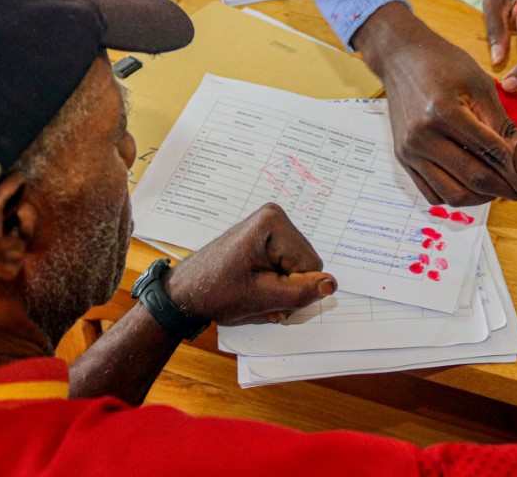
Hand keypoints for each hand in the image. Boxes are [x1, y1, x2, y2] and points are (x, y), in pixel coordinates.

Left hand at [165, 203, 336, 324]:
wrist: (186, 291)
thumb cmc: (213, 291)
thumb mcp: (260, 298)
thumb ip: (299, 293)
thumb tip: (331, 285)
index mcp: (272, 223)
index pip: (311, 266)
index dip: (293, 289)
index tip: (264, 294)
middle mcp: (275, 218)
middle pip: (307, 265)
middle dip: (288, 289)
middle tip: (258, 297)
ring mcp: (271, 227)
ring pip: (299, 269)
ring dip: (281, 289)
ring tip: (253, 291)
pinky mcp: (267, 238)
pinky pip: (288, 266)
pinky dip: (275, 284)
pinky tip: (255, 286)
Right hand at [353, 2, 516, 206]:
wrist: (400, 57)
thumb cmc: (443, 63)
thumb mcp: (479, 84)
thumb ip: (501, 122)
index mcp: (445, 113)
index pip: (491, 153)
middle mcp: (423, 137)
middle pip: (474, 179)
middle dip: (507, 190)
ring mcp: (410, 151)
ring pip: (453, 194)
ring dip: (483, 198)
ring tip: (502, 190)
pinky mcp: (403, 158)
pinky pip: (432, 193)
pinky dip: (457, 196)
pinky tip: (475, 188)